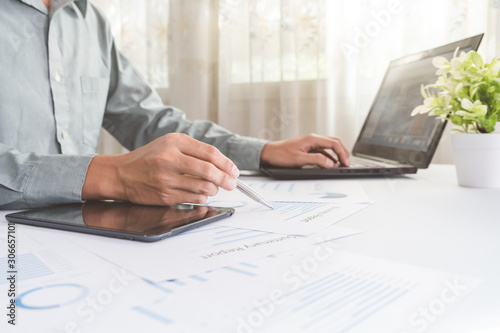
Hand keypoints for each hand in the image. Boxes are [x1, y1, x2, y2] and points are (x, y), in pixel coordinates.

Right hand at [82, 133, 239, 204]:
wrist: (122, 174)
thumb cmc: (149, 158)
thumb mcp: (169, 144)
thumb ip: (194, 150)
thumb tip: (222, 164)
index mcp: (174, 142)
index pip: (209, 153)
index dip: (226, 163)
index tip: (234, 171)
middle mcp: (170, 158)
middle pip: (209, 170)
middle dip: (225, 179)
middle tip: (232, 183)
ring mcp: (166, 178)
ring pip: (203, 187)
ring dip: (214, 189)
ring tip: (214, 188)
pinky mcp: (165, 195)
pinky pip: (193, 198)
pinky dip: (202, 197)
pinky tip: (200, 194)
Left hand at [260, 133, 349, 167]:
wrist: (269, 153)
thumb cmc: (280, 154)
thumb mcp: (299, 159)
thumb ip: (316, 160)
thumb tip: (330, 163)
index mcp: (312, 139)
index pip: (334, 143)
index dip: (342, 153)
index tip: (345, 162)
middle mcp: (313, 139)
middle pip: (334, 142)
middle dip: (343, 152)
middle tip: (347, 163)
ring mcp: (311, 143)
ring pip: (329, 146)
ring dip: (337, 154)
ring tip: (341, 164)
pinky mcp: (308, 148)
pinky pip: (323, 151)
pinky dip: (329, 157)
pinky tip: (330, 163)